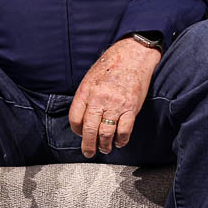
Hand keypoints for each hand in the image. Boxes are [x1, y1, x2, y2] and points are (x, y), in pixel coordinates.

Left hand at [68, 36, 160, 156]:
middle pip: (89, 130)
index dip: (77, 130)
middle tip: (88, 152)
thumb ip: (85, 98)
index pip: (75, 118)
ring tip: (105, 149)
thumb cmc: (111, 66)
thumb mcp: (90, 78)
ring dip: (104, 146)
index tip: (81, 133)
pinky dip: (121, 140)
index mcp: (86, 91)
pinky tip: (119, 142)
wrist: (132, 55)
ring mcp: (115, 104)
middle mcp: (99, 99)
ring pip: (106, 134)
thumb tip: (82, 119)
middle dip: (88, 146)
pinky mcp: (131, 107)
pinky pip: (124, 130)